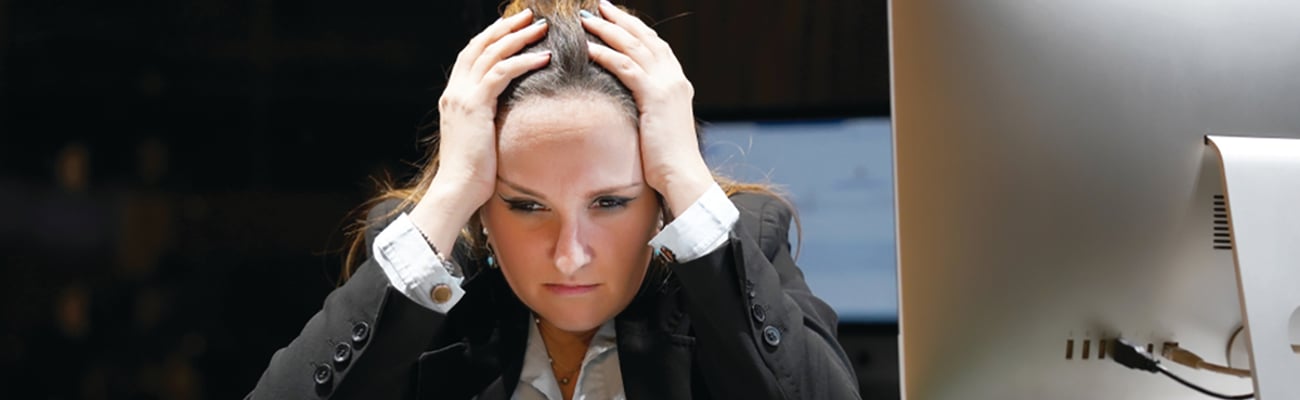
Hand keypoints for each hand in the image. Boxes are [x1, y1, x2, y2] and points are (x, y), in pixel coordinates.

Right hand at [410, 9, 550, 252]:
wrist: (457, 189)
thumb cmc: (473, 173)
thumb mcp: (479, 138)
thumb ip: (488, 118)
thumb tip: (508, 113)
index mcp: (454, 97)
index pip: (471, 55)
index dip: (492, 38)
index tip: (513, 28)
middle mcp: (454, 91)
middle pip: (479, 46)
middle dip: (505, 28)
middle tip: (528, 16)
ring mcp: (462, 97)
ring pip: (491, 54)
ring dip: (517, 38)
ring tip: (539, 28)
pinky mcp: (474, 106)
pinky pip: (501, 73)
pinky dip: (523, 61)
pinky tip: (544, 57)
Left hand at [582, 2, 714, 216]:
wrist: (682, 176)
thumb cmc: (666, 160)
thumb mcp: (657, 126)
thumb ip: (647, 108)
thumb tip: (628, 103)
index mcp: (678, 84)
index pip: (655, 46)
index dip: (635, 29)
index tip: (615, 17)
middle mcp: (675, 79)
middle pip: (645, 39)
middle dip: (621, 20)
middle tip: (599, 6)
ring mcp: (668, 85)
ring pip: (635, 47)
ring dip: (609, 30)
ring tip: (587, 19)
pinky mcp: (656, 97)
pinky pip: (627, 68)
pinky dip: (607, 55)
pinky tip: (589, 48)